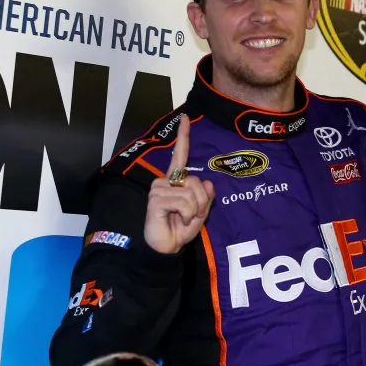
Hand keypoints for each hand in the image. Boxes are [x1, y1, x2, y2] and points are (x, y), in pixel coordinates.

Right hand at [144, 115, 214, 253]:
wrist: (165, 248)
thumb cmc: (180, 229)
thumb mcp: (200, 213)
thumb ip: (206, 198)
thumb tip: (209, 183)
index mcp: (175, 181)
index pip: (180, 155)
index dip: (183, 136)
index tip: (185, 117)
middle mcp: (165, 181)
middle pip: (197, 182)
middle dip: (201, 203)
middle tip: (189, 217)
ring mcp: (159, 189)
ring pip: (191, 193)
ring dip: (193, 211)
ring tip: (181, 219)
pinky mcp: (156, 199)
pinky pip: (184, 202)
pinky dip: (187, 215)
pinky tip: (175, 219)